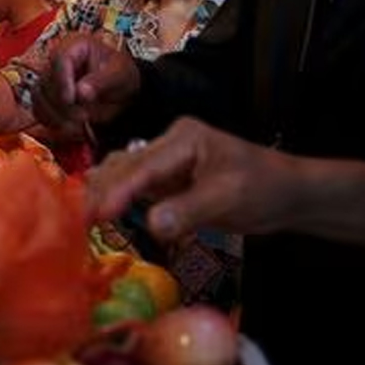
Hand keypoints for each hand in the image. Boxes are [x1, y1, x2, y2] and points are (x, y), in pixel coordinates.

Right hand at [40, 32, 140, 129]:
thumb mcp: (118, 75)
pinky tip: (67, 127)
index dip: (62, 81)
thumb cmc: (120, 75)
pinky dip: (50, 121)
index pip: (59, 59)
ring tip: (78, 123)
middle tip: (83, 116)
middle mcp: (57, 59)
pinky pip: (38, 109)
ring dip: (56, 115)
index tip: (71, 100)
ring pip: (39, 97)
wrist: (120, 90)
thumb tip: (81, 93)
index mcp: (75, 45)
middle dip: (63, 103)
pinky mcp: (46, 96)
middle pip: (46, 80)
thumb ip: (101, 82)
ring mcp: (49, 77)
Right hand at [85, 118, 303, 239]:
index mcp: (183, 138)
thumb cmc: (263, 187)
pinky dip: (115, 199)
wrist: (287, 193)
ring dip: (102, 194)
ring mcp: (166, 162)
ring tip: (80, 218)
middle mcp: (168, 144)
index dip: (118, 191)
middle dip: (100, 191)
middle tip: (77, 222)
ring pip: (123, 175)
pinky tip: (97, 211)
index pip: (142, 166)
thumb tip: (151, 226)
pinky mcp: (167, 181)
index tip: (98, 214)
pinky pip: (135, 188)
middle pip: (124, 166)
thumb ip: (189, 210)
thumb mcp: (228, 197)